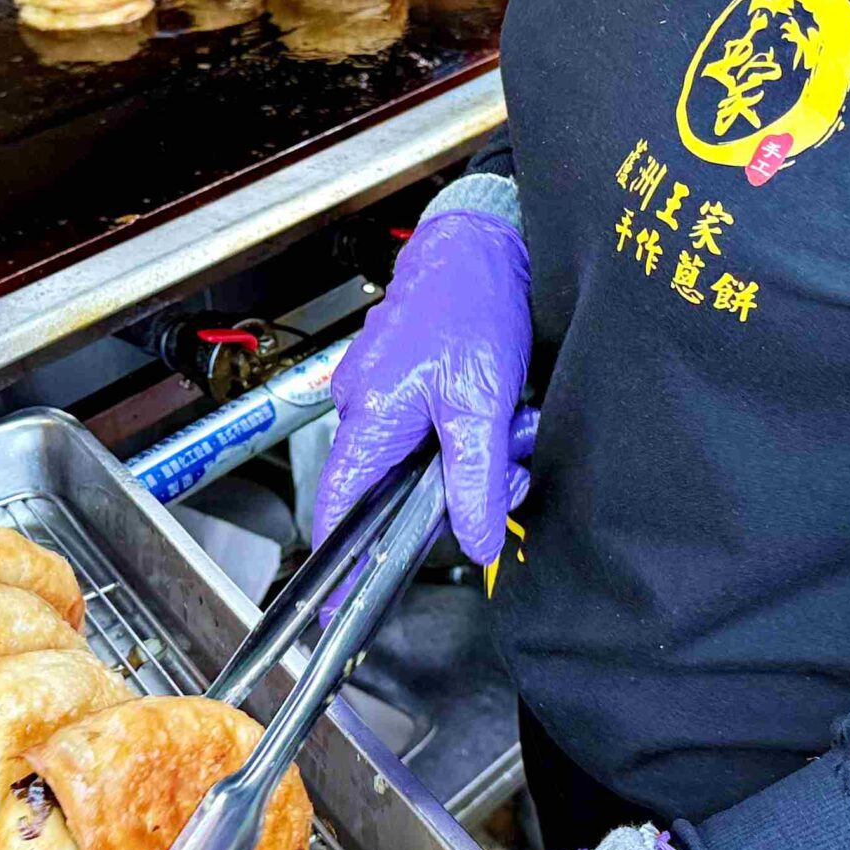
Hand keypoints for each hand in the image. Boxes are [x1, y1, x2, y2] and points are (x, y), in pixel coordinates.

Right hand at [315, 203, 532, 566]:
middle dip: (454, 491)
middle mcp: (362, 405)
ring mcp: (381, 389)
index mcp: (369, 417)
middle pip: (395, 488)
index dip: (342, 563)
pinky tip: (498, 405)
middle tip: (507, 469)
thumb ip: (477, 482)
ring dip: (471, 455)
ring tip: (510, 420)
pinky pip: (429, 428)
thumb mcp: (484, 406)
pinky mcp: (404, 378)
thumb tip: (473, 541)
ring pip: (422, 458)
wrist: (483, 244)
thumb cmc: (472, 304)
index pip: (339, 510)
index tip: (341, 606)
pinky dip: (467, 429)